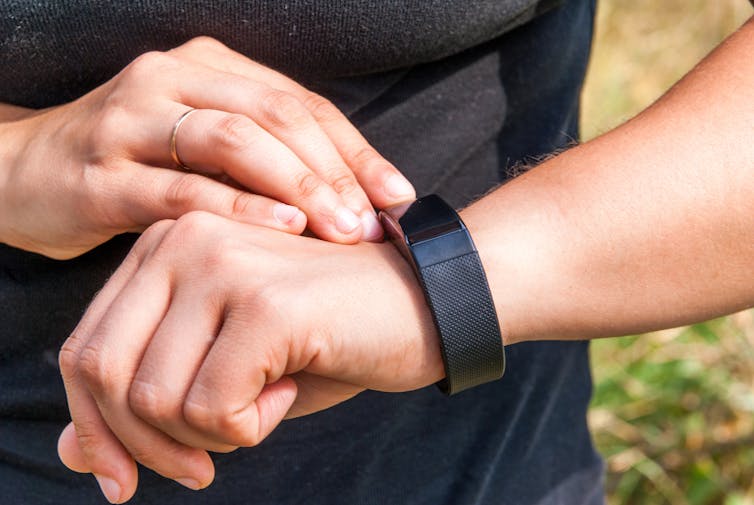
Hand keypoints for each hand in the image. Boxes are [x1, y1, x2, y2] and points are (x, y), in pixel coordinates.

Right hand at [0, 37, 414, 258]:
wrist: (23, 174)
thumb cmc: (133, 164)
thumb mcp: (199, 145)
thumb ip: (263, 155)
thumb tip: (353, 197)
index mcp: (207, 66)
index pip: (299, 102)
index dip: (354, 150)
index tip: (397, 196)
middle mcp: (171, 78)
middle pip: (274, 114)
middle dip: (333, 169)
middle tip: (372, 220)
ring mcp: (131, 120)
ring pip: (232, 140)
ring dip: (296, 185)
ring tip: (339, 228)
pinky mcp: (101, 172)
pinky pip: (181, 187)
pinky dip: (237, 208)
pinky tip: (281, 228)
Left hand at [57, 212, 441, 502]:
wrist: (428, 303)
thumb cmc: (328, 335)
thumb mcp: (228, 372)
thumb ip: (147, 404)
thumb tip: (71, 455)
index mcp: (166, 247)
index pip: (83, 348)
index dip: (96, 427)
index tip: (126, 478)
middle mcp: (184, 240)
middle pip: (102, 373)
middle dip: (143, 446)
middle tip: (200, 468)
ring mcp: (223, 264)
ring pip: (153, 398)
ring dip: (209, 434)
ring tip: (266, 402)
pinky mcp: (266, 302)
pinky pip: (214, 407)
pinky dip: (250, 427)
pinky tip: (291, 389)